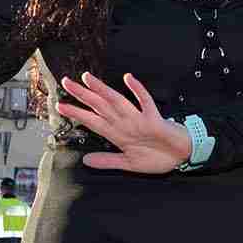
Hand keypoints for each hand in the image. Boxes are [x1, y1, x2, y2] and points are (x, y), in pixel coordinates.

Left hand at [56, 73, 191, 173]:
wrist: (181, 156)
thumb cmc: (158, 156)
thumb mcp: (129, 164)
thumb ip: (108, 161)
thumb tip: (86, 160)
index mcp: (118, 134)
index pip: (93, 121)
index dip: (77, 114)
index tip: (61, 107)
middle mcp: (125, 123)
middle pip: (100, 106)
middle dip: (83, 95)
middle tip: (66, 83)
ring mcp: (139, 120)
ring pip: (117, 102)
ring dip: (102, 90)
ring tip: (87, 79)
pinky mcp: (154, 120)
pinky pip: (145, 103)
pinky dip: (137, 91)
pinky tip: (128, 79)